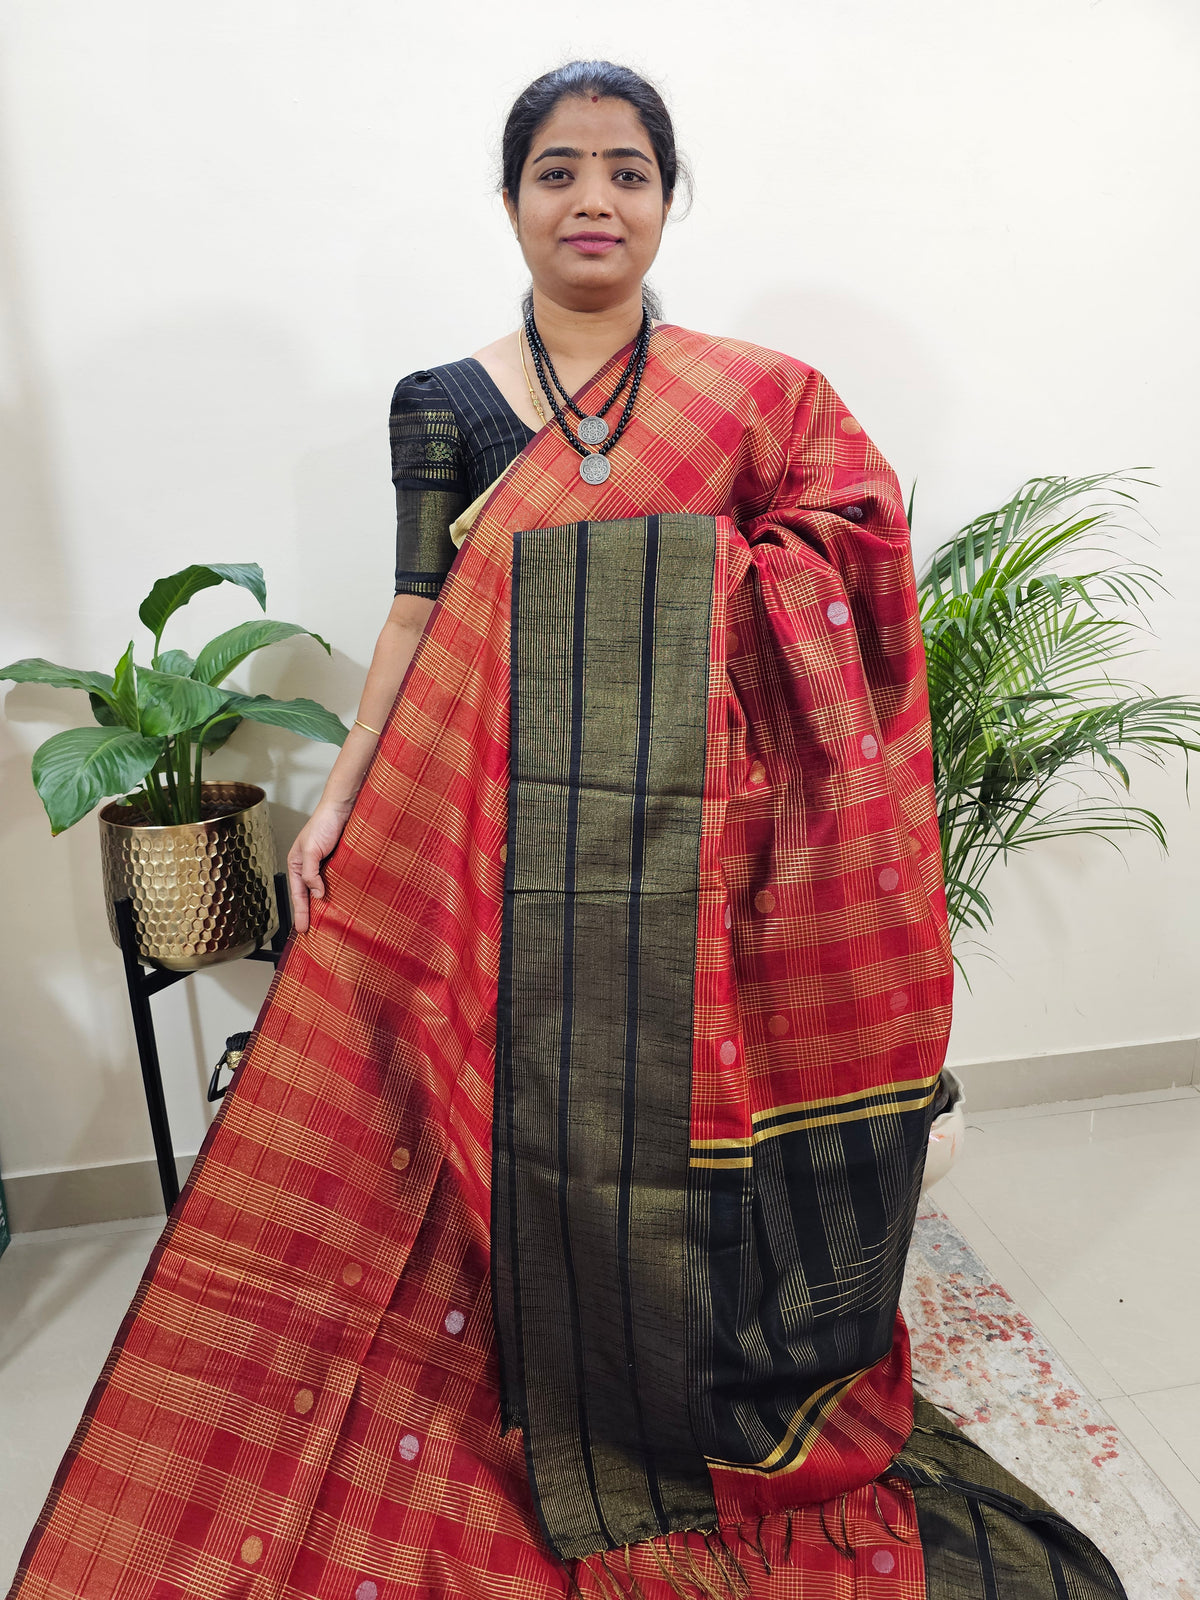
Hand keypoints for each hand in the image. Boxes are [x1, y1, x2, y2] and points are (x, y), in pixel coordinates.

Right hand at [286, 798, 353, 932]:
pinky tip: (342, 903)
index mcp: (296, 864)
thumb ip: (310, 872)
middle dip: (309, 912)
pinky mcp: (339, 863)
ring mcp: (324, 865)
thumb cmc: (323, 823)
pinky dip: (337, 893)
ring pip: (323, 890)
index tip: (301, 928)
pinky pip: (336, 882)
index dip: (300, 912)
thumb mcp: (311, 849)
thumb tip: (315, 893)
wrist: (343, 808)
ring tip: (327, 923)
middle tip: (311, 932)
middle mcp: (309, 866)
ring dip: (324, 904)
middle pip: (308, 895)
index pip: (297, 894)